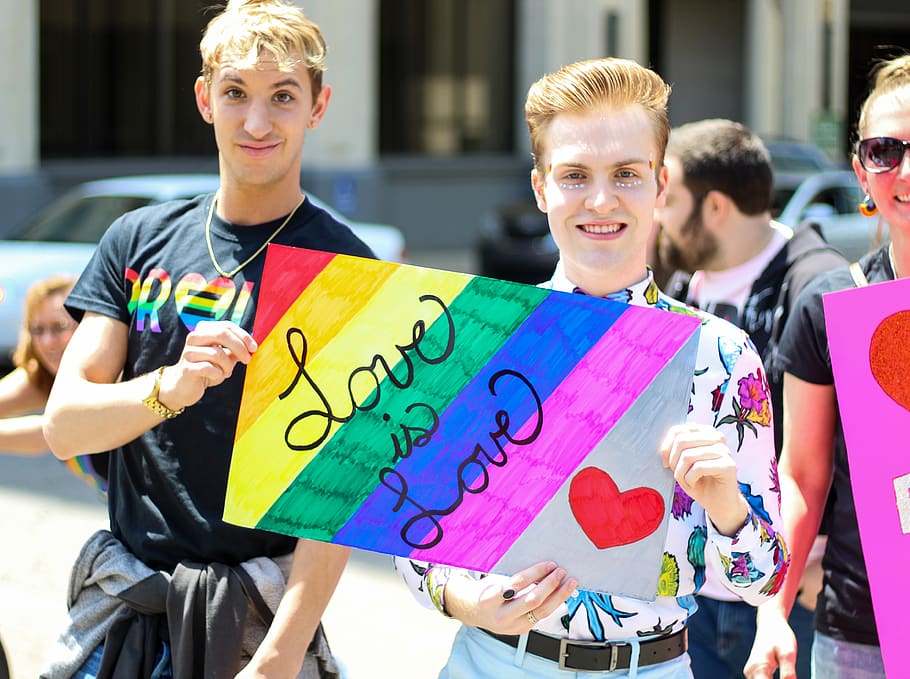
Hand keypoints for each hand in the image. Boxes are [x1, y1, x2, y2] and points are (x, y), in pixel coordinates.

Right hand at [160, 320, 257, 409]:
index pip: (227, 326)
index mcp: (203, 330)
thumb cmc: (206, 369)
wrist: (184, 387)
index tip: (254, 348)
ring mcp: (188, 352)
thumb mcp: (224, 358)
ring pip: (217, 353)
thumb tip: (252, 347)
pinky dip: (217, 374)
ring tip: (226, 372)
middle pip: (222, 333)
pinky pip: (208, 368)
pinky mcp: (186, 368)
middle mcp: (194, 338)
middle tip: (247, 359)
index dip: (243, 336)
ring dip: (228, 365)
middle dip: (239, 347)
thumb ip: (236, 350)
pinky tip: (216, 376)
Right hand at [445, 562, 577, 634]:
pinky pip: (541, 616)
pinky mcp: (520, 630)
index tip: (549, 564)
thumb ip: (514, 579)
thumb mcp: (493, 581)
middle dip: (550, 584)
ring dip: (558, 596)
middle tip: (561, 572)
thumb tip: (542, 569)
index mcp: (490, 599)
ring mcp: (512, 626)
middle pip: (533, 600)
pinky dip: (553, 604)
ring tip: (569, 583)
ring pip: (542, 612)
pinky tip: (561, 594)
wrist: (470, 611)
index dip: (536, 573)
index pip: (518, 584)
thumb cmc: (484, 590)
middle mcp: (501, 616)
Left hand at [659, 423, 747, 534]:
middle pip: (682, 441)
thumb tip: (663, 448)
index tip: (666, 463)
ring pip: (688, 455)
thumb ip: (675, 449)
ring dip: (680, 473)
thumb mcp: (682, 463)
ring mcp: (725, 451)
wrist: (718, 503)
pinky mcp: (729, 465)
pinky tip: (693, 484)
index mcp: (705, 432)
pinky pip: (699, 467)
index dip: (666, 447)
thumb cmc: (699, 481)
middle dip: (673, 461)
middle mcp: (717, 438)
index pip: (678, 430)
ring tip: (686, 481)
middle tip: (677, 474)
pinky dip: (689, 479)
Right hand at [744, 606, 797, 678]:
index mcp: (759, 668)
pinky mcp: (754, 671)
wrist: (770, 623)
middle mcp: (751, 672)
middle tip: (790, 677)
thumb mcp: (788, 653)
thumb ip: (788, 673)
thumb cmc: (779, 635)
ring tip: (788, 676)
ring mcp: (751, 672)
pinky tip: (783, 678)